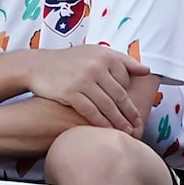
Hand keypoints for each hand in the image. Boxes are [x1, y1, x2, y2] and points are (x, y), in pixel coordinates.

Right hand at [20, 45, 154, 135]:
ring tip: (126, 132)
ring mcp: (83, 80)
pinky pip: (91, 112)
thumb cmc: (68, 61)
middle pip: (119, 95)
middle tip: (138, 126)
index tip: (135, 110)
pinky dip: (101, 123)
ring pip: (107, 106)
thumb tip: (147, 70)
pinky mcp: (71, 92)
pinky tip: (107, 130)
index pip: (125, 80)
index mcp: (104, 55)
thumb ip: (121, 60)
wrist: (37, 66)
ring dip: (119, 122)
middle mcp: (95, 66)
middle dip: (130, 114)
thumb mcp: (94, 52)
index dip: (130, 95)